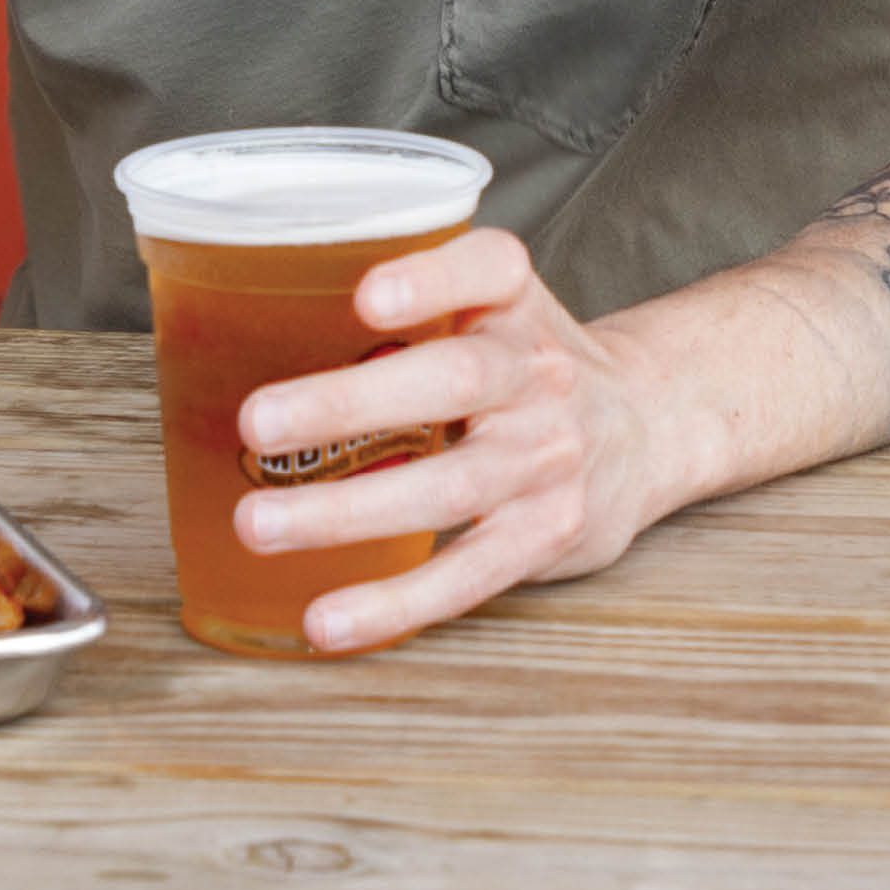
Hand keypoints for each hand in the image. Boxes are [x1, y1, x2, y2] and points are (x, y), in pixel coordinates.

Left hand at [228, 228, 704, 652]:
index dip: (429, 278)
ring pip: (449, 487)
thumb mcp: (489, 303)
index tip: (365, 296)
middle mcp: (539, 375)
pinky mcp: (546, 535)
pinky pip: (466, 575)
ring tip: (258, 524)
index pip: (487, 269)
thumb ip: (402, 299)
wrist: (648, 429)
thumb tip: (240, 314)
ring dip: (347, 512)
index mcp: (515, 303)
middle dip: (350, 403)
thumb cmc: (526, 362)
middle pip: (455, 382)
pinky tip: (326, 620)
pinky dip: (394, 603)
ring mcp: (547, 460)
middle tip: (254, 422)